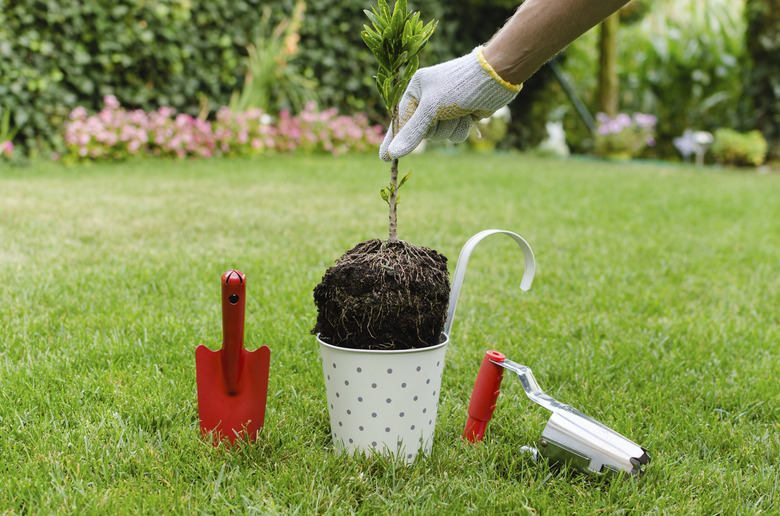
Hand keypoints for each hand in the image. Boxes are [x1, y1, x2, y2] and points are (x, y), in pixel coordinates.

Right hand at [380, 46, 521, 161]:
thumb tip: (393, 154)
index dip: (393, 140)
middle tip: (444, 113)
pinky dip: (462, 129)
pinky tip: (469, 115)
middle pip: (422, 133)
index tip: (384, 158)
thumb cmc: (459, 86)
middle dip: (435, 128)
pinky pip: (454, 136)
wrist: (495, 77)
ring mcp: (445, 110)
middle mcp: (428, 100)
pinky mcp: (461, 116)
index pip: (400, 121)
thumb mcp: (431, 108)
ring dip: (451, 128)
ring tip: (460, 111)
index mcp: (415, 90)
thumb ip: (411, 133)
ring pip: (440, 136)